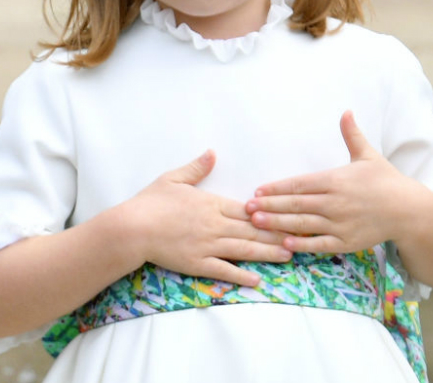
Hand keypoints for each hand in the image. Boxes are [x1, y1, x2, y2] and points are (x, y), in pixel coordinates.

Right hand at [122, 150, 293, 285]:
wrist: (131, 228)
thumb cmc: (151, 202)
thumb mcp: (174, 178)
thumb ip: (197, 167)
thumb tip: (212, 152)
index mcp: (213, 204)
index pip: (248, 210)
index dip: (271, 213)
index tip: (290, 213)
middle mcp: (215, 225)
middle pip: (253, 230)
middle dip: (278, 234)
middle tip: (301, 236)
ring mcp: (208, 246)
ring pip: (244, 250)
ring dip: (268, 253)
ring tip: (289, 256)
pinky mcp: (198, 264)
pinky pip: (224, 270)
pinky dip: (241, 275)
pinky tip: (257, 279)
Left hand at [246, 112, 422, 253]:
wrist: (407, 209)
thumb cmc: (386, 180)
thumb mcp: (368, 155)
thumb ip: (352, 134)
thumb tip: (346, 111)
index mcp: (336, 179)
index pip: (299, 184)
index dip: (277, 188)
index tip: (259, 190)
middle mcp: (335, 202)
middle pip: (295, 204)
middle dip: (269, 206)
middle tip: (247, 208)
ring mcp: (340, 223)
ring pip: (302, 223)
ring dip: (277, 224)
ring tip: (256, 223)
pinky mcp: (346, 241)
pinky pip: (318, 244)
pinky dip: (300, 244)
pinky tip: (283, 243)